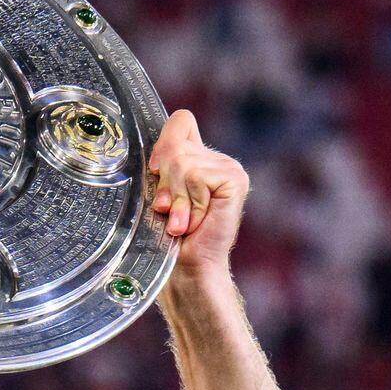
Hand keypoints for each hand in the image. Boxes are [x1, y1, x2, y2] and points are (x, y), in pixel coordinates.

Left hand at [147, 109, 249, 277]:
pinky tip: (194, 221)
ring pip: (183, 162)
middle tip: (168, 210)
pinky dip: (189, 202)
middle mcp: (215, 158)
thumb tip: (157, 155)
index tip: (155, 172)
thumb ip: (160, 165)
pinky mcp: (235, 180)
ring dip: (175, 198)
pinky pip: (197, 176)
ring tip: (180, 221)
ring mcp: (228, 168)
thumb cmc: (165, 235)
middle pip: (175, 144)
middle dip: (164, 182)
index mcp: (197, 156)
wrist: (185, 268)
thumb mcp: (157, 192)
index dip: (163, 145)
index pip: (181, 121)